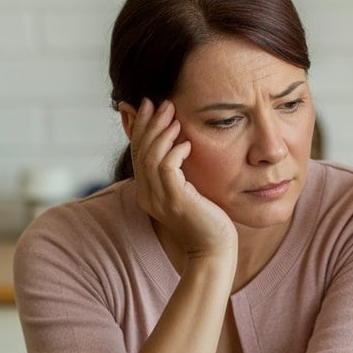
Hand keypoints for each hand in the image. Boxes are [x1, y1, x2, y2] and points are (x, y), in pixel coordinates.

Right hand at [119, 98, 235, 259]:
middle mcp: (148, 195)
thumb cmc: (208, 220)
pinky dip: (175, 152)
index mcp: (148, 192)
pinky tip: (187, 144)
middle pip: (140, 151)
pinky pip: (167, 169)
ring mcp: (160, 199)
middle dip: (149, 123)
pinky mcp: (176, 201)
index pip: (137, 153)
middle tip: (160, 102)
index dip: (141, 127)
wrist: (215, 250)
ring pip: (151, 157)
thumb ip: (180, 171)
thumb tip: (180, 143)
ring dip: (162, 133)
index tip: (149, 104)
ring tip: (173, 116)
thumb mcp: (190, 190)